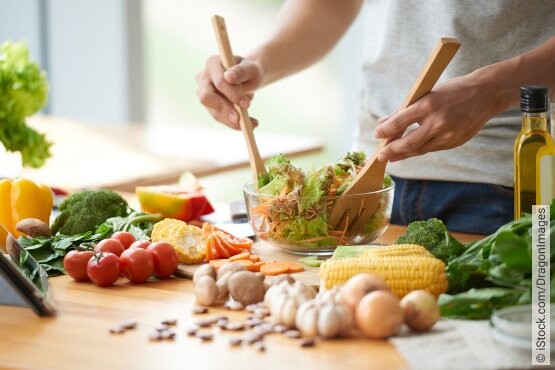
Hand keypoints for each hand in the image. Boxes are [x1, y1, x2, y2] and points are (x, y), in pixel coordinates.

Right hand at [196, 55, 263, 129]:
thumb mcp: (251, 69)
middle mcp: (204, 77)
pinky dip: (233, 123)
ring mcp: (204, 92)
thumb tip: (229, 77)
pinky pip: (219, 117)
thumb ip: (241, 71)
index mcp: (213, 63)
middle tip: (240, 119)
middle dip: (224, 109)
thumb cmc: (250, 71)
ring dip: (231, 121)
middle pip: (206, 97)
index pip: (218, 81)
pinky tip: (249, 124)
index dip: (231, 94)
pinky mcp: (210, 105)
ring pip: (213, 111)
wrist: (249, 77)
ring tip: (252, 124)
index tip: (246, 104)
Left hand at [374, 74, 499, 161]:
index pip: (399, 122)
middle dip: (391, 151)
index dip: (385, 131)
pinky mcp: (454, 143)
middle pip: (408, 143)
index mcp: (428, 105)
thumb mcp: (426, 94)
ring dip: (403, 154)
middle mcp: (438, 122)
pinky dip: (419, 150)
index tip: (377, 134)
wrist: (486, 94)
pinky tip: (409, 151)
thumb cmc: (453, 91)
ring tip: (391, 156)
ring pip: (419, 150)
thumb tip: (383, 123)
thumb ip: (404, 110)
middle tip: (380, 156)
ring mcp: (447, 135)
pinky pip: (431, 149)